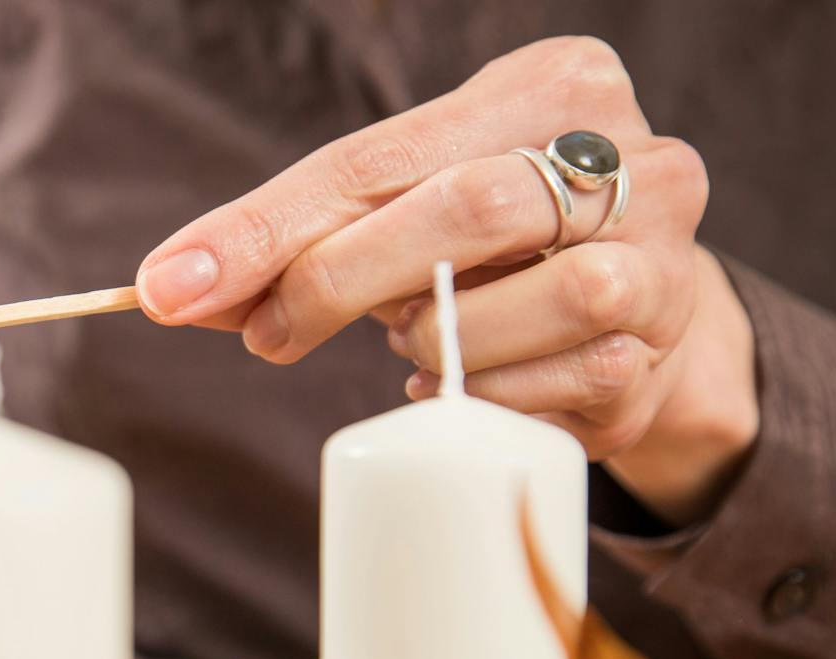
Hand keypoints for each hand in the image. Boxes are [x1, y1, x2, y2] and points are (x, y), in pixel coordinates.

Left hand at [136, 37, 757, 524]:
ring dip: (429, 341)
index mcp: (556, 85)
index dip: (267, 225)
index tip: (174, 286)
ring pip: (512, 309)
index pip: (381, 153)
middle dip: (337, 281)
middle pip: (463, 211)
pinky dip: (478, 394)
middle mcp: (637, 157)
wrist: (635, 306)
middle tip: (266, 335)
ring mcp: (661, 261)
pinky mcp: (656, 358)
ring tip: (411, 342)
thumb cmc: (493, 242)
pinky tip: (460, 383)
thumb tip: (174, 288)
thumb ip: (296, 237)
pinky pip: (544, 387)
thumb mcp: (401, 205)